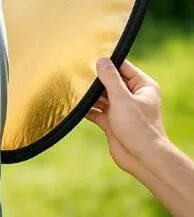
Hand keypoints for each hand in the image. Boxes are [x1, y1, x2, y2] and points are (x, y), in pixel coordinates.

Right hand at [86, 57, 165, 175]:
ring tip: (73, 88)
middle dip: (95, 80)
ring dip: (89, 95)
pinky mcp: (111, 122)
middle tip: (77, 73)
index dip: (108, 63)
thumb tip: (101, 60)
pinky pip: (96, 111)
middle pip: (110, 81)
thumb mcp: (122, 98)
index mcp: (143, 87)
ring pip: (101, 96)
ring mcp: (121, 109)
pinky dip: (86, 109)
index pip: (123, 67)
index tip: (90, 58)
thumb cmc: (138, 128)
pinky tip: (75, 106)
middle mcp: (132, 96)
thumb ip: (110, 78)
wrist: (142, 159)